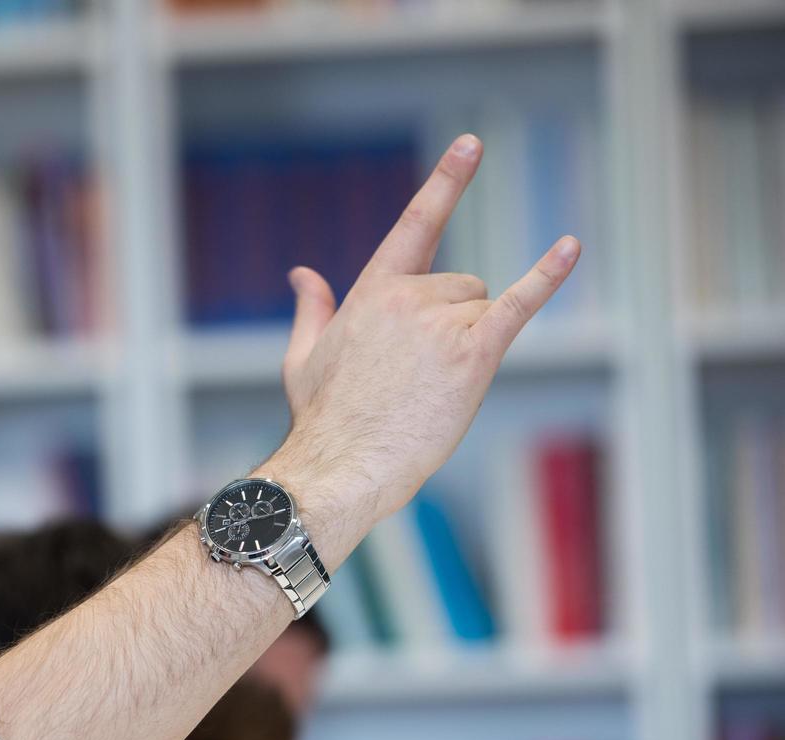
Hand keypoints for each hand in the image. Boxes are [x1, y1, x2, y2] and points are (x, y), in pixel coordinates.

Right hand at [265, 134, 580, 566]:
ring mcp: (443, 321)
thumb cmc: (321, 418)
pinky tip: (570, 246)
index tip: (472, 144)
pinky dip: (547, 276)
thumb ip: (312, 309)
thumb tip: (301, 274)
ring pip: (483, 308)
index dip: (446, 181)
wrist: (341, 462)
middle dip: (452, 323)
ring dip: (469, 343)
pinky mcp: (474, 353)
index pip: (417, 223)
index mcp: (372, 291)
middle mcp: (410, 296)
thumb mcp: (302, 356)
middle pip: (462, 285)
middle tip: (419, 375)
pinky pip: (520, 304)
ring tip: (431, 388)